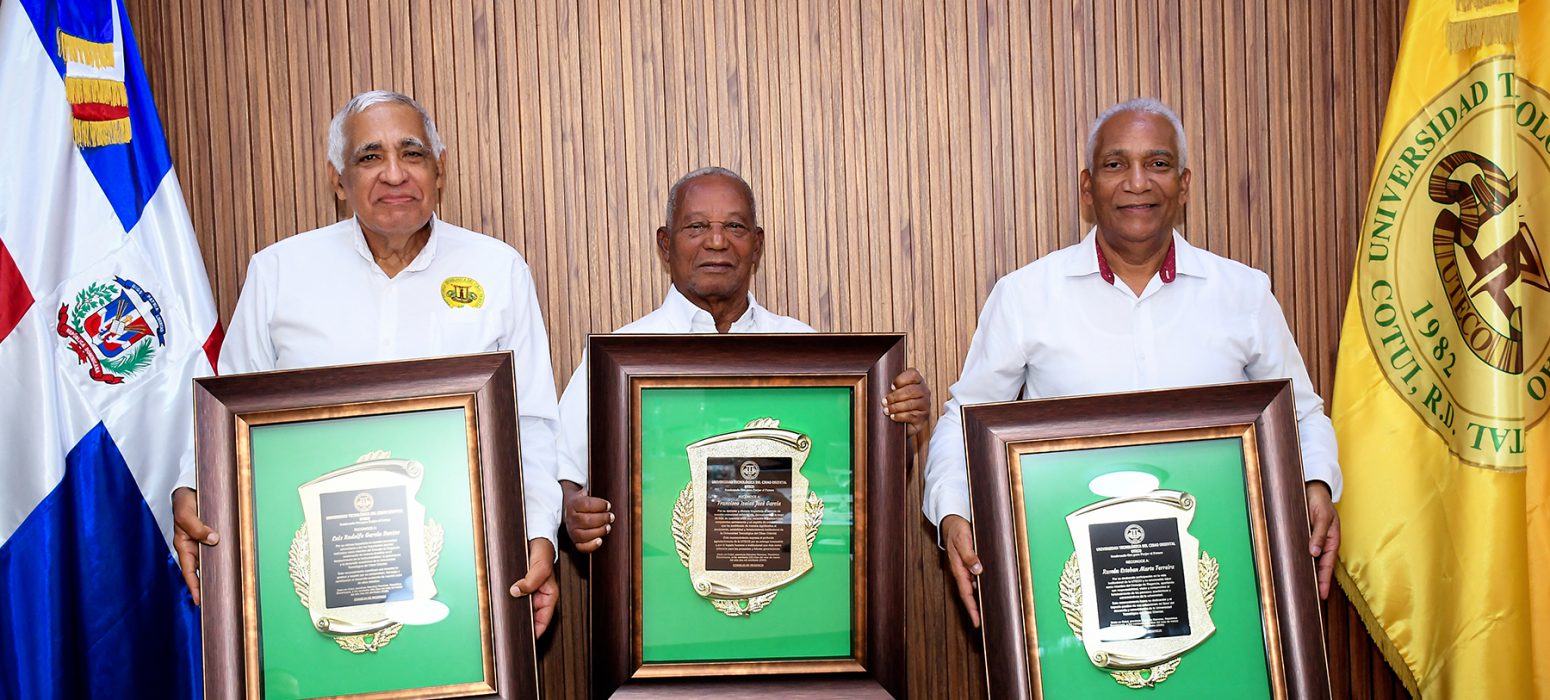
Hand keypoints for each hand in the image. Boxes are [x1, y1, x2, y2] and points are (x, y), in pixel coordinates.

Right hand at [172, 487, 218, 605]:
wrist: (190, 489)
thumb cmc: (184, 502)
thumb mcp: (186, 514)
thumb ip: (197, 528)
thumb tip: (213, 540)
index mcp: (183, 545)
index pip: (189, 571)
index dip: (194, 586)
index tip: (200, 601)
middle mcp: (194, 546)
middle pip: (201, 570)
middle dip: (208, 585)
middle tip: (218, 600)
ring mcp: (203, 542)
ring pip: (211, 560)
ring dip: (219, 571)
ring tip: (229, 587)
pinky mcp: (212, 535)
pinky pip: (219, 549)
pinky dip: (225, 556)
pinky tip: (235, 563)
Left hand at [510, 538, 558, 636]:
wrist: (534, 539)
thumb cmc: (543, 553)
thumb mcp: (540, 567)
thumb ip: (531, 581)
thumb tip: (516, 591)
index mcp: (549, 597)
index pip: (543, 621)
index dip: (536, 632)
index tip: (526, 640)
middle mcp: (539, 598)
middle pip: (531, 618)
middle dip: (521, 624)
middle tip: (509, 632)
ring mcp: (528, 593)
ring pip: (520, 609)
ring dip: (512, 612)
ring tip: (503, 620)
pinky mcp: (519, 588)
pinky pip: (513, 599)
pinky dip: (507, 603)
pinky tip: (500, 606)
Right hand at [561, 480, 612, 551]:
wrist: (568, 510)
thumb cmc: (582, 502)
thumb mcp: (584, 493)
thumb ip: (590, 492)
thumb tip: (597, 486)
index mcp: (573, 504)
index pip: (586, 505)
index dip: (599, 505)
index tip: (608, 505)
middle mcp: (570, 518)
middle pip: (586, 520)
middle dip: (602, 519)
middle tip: (611, 517)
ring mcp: (571, 530)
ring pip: (584, 534)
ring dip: (599, 531)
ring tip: (608, 527)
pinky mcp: (574, 541)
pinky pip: (581, 547)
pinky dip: (591, 546)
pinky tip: (600, 540)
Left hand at [883, 368, 930, 436]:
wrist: (909, 423)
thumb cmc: (901, 404)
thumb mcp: (898, 392)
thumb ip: (893, 387)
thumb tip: (878, 386)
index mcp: (918, 381)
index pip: (913, 375)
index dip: (901, 380)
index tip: (891, 387)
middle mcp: (924, 391)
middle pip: (911, 390)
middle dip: (895, 396)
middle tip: (885, 401)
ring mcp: (925, 404)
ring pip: (911, 404)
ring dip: (896, 407)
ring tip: (886, 410)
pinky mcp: (923, 417)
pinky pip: (911, 416)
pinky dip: (900, 416)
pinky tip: (893, 417)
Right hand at [940, 514, 981, 627]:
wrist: (952, 522)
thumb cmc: (956, 530)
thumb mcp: (962, 540)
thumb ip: (969, 555)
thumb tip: (977, 569)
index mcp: (958, 569)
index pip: (965, 594)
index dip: (971, 609)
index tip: (976, 623)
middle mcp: (962, 572)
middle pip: (970, 595)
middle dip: (976, 610)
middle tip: (986, 622)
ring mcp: (966, 569)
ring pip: (974, 588)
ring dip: (980, 598)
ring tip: (992, 609)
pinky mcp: (970, 564)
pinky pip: (977, 578)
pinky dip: (983, 586)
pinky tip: (991, 589)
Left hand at [1305, 481, 1340, 599]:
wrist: (1312, 489)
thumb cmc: (1320, 502)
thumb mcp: (1322, 517)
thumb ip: (1318, 534)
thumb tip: (1315, 553)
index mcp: (1331, 541)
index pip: (1327, 566)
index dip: (1324, 580)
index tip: (1322, 595)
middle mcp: (1322, 544)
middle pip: (1319, 567)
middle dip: (1316, 583)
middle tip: (1309, 598)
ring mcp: (1313, 541)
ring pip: (1310, 561)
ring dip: (1306, 573)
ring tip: (1300, 589)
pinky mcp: (1303, 536)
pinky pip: (1301, 551)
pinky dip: (1298, 561)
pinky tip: (1292, 569)